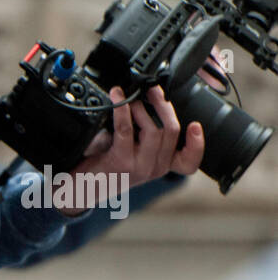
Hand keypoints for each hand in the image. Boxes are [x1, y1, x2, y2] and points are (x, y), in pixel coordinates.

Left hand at [62, 85, 204, 216]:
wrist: (81, 188)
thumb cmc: (106, 167)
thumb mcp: (134, 154)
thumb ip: (147, 136)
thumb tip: (152, 101)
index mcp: (162, 167)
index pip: (189, 162)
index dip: (197, 144)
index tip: (195, 125)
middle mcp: (155, 169)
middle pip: (172, 131)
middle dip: (162, 105)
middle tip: (151, 90)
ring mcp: (139, 167)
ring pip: (153, 128)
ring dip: (141, 108)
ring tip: (130, 99)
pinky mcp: (121, 161)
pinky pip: (126, 128)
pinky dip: (121, 109)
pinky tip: (117, 98)